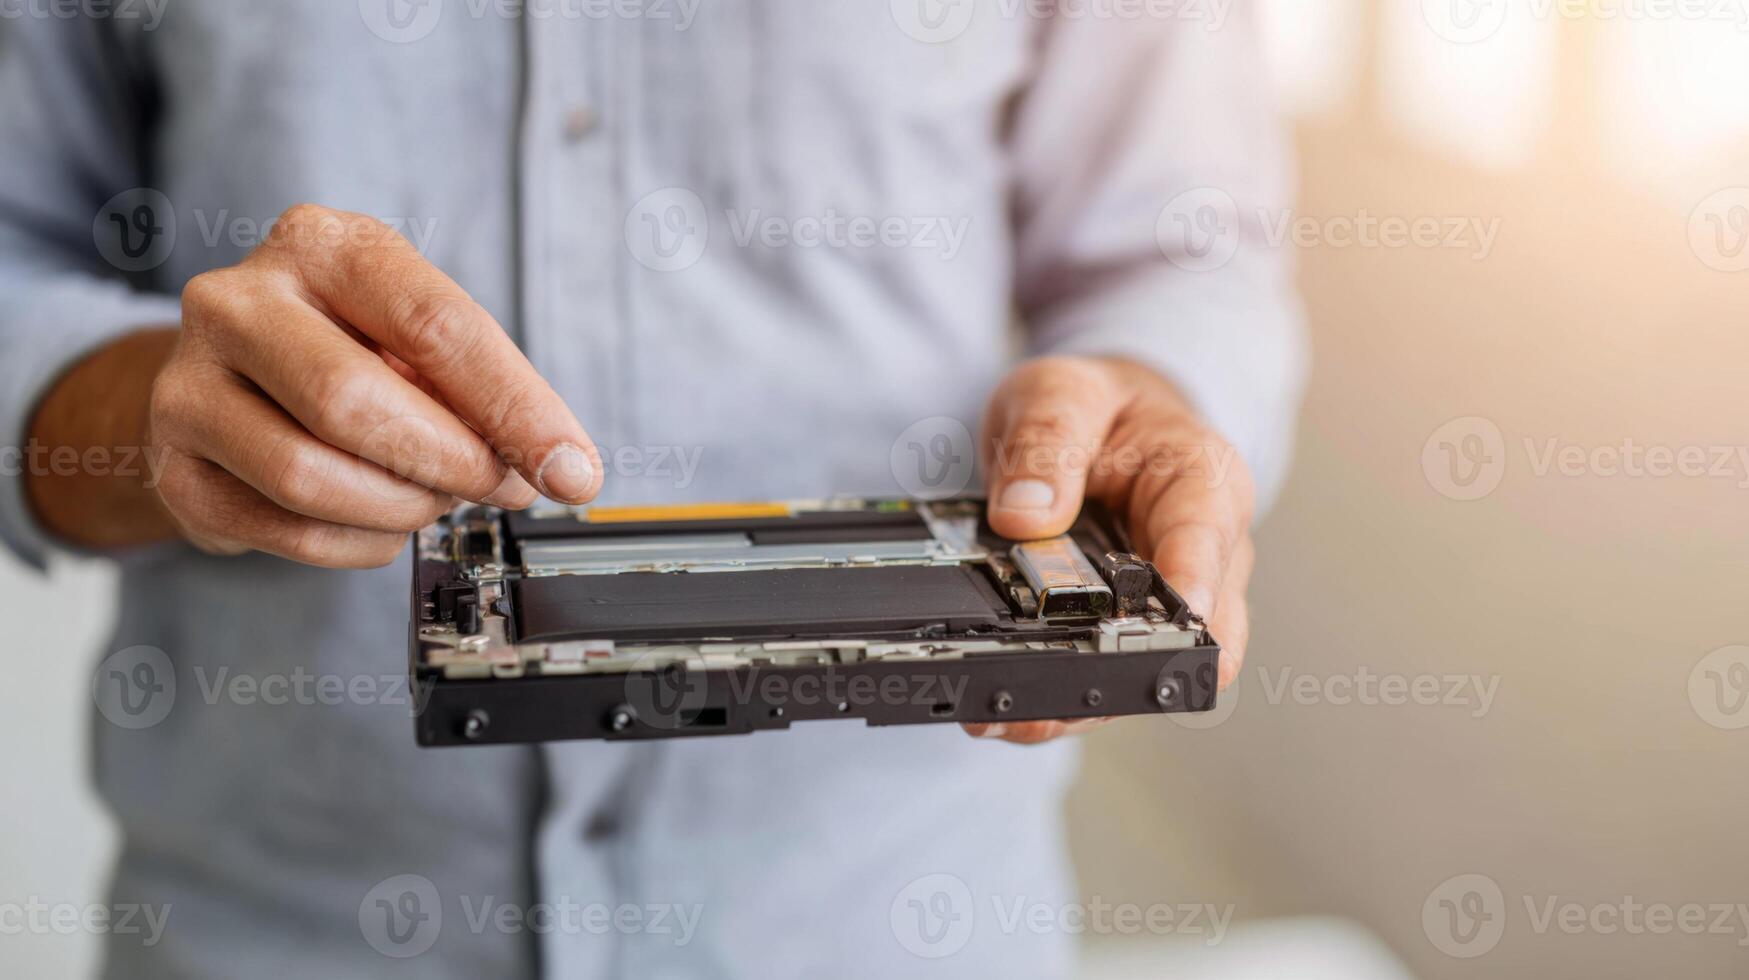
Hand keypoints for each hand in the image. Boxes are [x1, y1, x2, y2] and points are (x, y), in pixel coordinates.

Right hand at [31, 204, 602, 566]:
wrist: (231, 382)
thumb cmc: (348, 348)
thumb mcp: (416, 337)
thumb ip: (484, 389)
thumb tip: (560, 466)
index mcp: (320, 245)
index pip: (434, 323)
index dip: (516, 406)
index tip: (572, 468)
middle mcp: (236, 301)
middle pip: (353, 400)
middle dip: (450, 462)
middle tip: (500, 486)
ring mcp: (187, 384)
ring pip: (310, 475)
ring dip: (402, 507)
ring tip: (434, 497)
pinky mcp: (175, 468)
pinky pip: (288, 531)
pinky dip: (360, 544)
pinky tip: (379, 522)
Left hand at [963, 356, 1253, 744]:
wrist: (1102, 423)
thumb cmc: (1099, 408)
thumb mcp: (1061, 392)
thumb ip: (1045, 442)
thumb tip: (1024, 515)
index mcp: (1205, 481)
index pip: (1208, 537)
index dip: (1192, 585)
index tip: (1166, 625)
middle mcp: (1207, 555)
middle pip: (1192, 634)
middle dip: (1130, 668)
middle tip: (1061, 694)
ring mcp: (1172, 604)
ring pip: (1145, 671)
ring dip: (1081, 700)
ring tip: (1009, 716)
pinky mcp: (1129, 632)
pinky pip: (1102, 675)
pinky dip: (1056, 696)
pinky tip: (1002, 712)